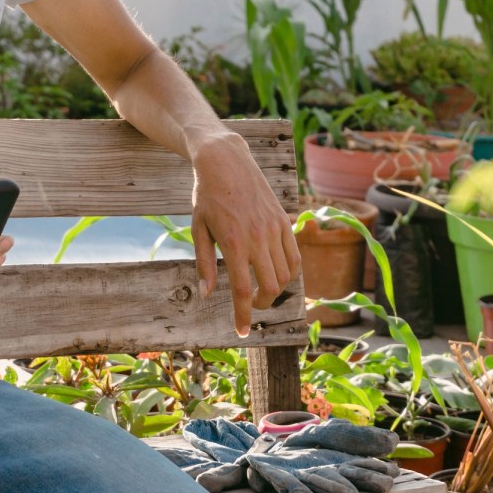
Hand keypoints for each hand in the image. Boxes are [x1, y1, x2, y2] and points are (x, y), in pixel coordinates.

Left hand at [189, 134, 300, 337]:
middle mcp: (258, 238)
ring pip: (286, 274)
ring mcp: (274, 229)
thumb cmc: (206, 195)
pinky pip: (295, 256)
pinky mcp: (284, 221)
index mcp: (234, 242)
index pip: (243, 290)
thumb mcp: (198, 229)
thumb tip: (207, 294)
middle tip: (249, 305)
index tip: (241, 332)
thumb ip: (205, 263)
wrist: (225, 160)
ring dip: (276, 290)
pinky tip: (277, 274)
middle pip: (270, 287)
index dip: (242, 315)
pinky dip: (290, 272)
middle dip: (260, 304)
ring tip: (261, 289)